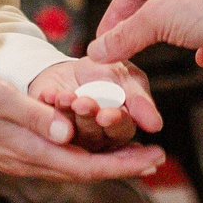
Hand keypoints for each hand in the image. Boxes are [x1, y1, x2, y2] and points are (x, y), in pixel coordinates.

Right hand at [0, 65, 166, 181]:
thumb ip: (32, 115)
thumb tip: (67, 133)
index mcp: (27, 149)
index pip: (85, 166)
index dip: (123, 164)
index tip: (153, 157)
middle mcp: (28, 160)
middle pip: (85, 170)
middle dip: (123, 164)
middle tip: (158, 155)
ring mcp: (20, 158)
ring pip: (73, 165)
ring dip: (106, 160)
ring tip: (136, 150)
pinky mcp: (14, 150)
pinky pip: (58, 157)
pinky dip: (84, 152)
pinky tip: (95, 140)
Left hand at [25, 57, 160, 149]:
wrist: (70, 65)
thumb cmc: (104, 72)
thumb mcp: (125, 76)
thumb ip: (138, 99)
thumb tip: (155, 125)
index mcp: (120, 127)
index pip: (122, 130)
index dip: (115, 122)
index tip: (106, 114)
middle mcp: (97, 137)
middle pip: (95, 135)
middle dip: (88, 118)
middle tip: (83, 104)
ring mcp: (71, 135)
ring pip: (71, 130)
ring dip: (68, 112)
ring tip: (65, 96)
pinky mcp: (48, 126)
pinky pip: (46, 121)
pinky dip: (49, 104)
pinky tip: (49, 94)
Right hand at [90, 0, 202, 68]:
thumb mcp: (158, 19)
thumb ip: (125, 34)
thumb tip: (101, 48)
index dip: (117, 12)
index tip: (106, 36)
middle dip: (147, 23)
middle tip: (128, 44)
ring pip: (185, 11)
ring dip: (175, 32)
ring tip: (165, 46)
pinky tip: (202, 55)